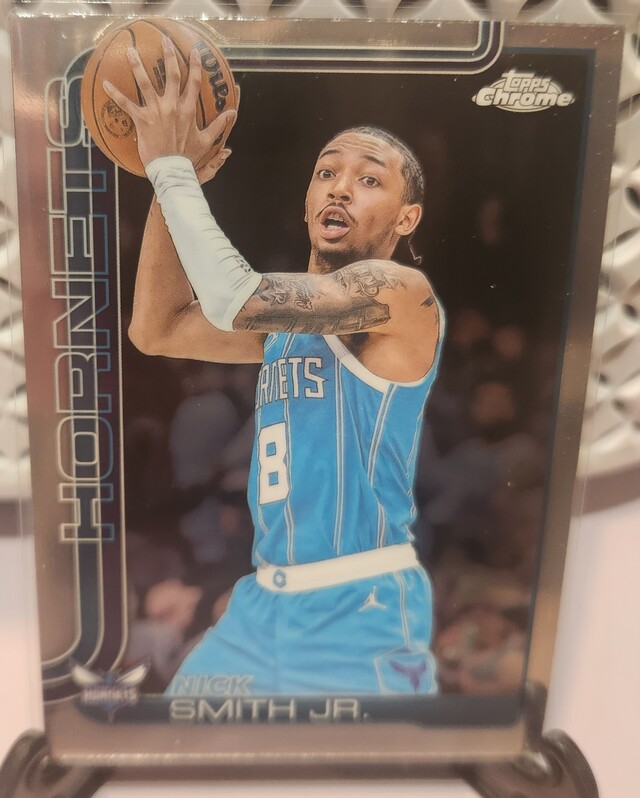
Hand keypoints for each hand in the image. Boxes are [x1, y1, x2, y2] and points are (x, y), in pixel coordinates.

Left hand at [103, 37, 236, 168]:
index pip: (194, 83)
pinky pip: (126, 104)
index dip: (196, 65)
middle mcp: (172, 106)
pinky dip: (115, 94)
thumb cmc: (189, 157)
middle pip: (171, 75)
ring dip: (137, 65)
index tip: (195, 52)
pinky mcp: (142, 120)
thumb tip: (233, 113)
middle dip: (169, 56)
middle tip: (164, 41)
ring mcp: (156, 112)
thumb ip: (219, 125)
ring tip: (130, 51)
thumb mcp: (207, 140)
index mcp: (188, 110)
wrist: (172, 170)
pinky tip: (104, 84)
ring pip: (145, 83)